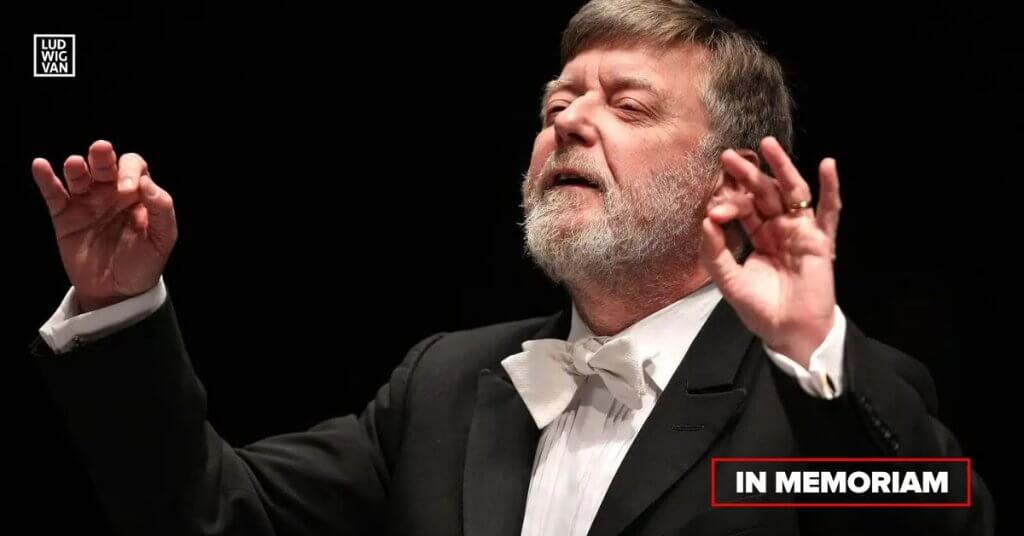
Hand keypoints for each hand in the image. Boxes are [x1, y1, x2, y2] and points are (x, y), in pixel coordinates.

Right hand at [31, 140, 176, 312]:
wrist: (118, 292)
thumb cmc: (144, 263)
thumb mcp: (163, 239)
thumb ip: (162, 210)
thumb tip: (148, 183)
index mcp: (137, 195)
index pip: (133, 167)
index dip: (131, 171)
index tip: (129, 189)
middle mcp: (111, 193)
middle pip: (104, 164)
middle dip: (102, 156)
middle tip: (101, 151)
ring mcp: (87, 204)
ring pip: (79, 176)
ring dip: (76, 167)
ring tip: (75, 164)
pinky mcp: (65, 217)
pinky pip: (53, 194)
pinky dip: (45, 179)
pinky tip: (40, 166)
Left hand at [700, 136, 841, 366]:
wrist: (791, 333)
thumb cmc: (762, 309)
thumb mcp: (730, 282)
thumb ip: (715, 253)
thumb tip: (705, 221)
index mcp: (758, 236)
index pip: (742, 209)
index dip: (729, 205)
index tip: (715, 210)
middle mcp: (779, 229)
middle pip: (764, 193)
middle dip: (748, 175)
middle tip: (729, 156)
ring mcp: (800, 232)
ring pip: (792, 193)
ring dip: (782, 167)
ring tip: (768, 145)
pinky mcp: (820, 241)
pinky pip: (829, 212)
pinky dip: (830, 189)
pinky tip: (827, 165)